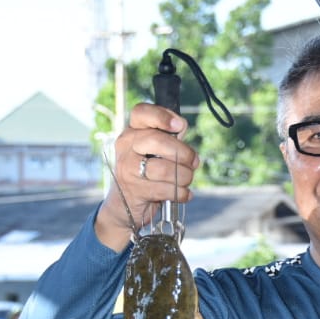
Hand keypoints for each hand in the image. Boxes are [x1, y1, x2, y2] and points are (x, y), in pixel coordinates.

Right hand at [95, 103, 201, 249]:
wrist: (125, 205)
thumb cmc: (147, 174)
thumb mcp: (155, 152)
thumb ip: (170, 138)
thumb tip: (182, 128)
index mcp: (132, 132)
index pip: (141, 113)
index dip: (162, 116)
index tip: (180, 126)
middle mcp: (126, 146)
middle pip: (157, 140)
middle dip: (184, 153)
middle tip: (193, 162)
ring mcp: (127, 168)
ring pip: (164, 168)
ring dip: (185, 176)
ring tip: (186, 180)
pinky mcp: (134, 189)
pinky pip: (166, 189)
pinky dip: (181, 193)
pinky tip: (183, 193)